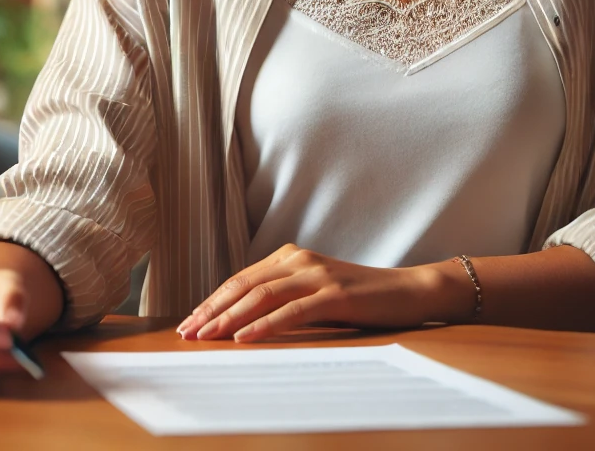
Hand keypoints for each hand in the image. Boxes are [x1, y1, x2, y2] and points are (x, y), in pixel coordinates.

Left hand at [176, 244, 472, 342]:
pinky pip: (292, 311)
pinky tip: (245, 338)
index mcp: (290, 256)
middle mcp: (299, 260)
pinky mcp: (334, 294)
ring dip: (229, 318)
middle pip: (244, 285)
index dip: (212, 300)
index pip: (241, 279)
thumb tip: (243, 320)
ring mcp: (316, 274)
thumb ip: (285, 296)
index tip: (189, 321)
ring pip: (261, 296)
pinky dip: (265, 325)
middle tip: (186, 332)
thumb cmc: (359, 297)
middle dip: (212, 310)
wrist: (408, 290)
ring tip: (206, 337)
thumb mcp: (315, 292)